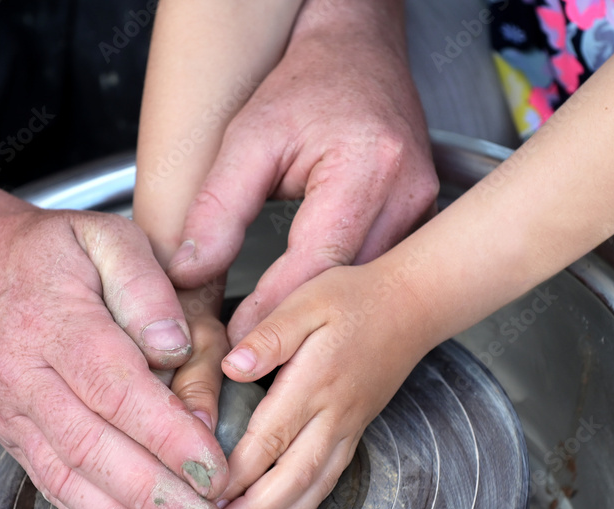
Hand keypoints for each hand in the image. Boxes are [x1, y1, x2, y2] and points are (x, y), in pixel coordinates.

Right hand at [0, 205, 228, 508]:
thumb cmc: (50, 251)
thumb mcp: (105, 236)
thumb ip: (145, 286)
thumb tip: (174, 347)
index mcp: (54, 320)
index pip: (114, 387)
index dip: (164, 433)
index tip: (212, 468)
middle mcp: (26, 374)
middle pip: (90, 445)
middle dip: (151, 495)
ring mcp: (13, 411)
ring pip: (67, 477)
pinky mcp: (11, 433)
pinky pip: (48, 483)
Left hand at [165, 0, 437, 344]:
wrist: (357, 49)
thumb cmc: (307, 83)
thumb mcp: (249, 138)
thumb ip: (218, 208)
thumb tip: (192, 271)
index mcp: (365, 167)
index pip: (316, 262)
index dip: (273, 308)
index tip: (238, 341)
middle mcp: (405, 191)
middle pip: (346, 282)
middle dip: (295, 322)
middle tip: (252, 356)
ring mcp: (421, 204)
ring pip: (366, 282)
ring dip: (321, 311)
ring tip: (274, 339)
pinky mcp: (420, 210)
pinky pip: (378, 265)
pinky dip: (343, 288)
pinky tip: (312, 305)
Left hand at [217, 260, 434, 508]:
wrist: (413, 304)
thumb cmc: (353, 297)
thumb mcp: (307, 299)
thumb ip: (270, 333)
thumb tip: (234, 366)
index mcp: (314, 383)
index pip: (269, 438)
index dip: (237, 472)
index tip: (207, 492)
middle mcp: (333, 414)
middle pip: (292, 476)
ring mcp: (348, 426)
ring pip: (314, 485)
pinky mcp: (356, 428)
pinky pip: (333, 475)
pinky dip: (310, 503)